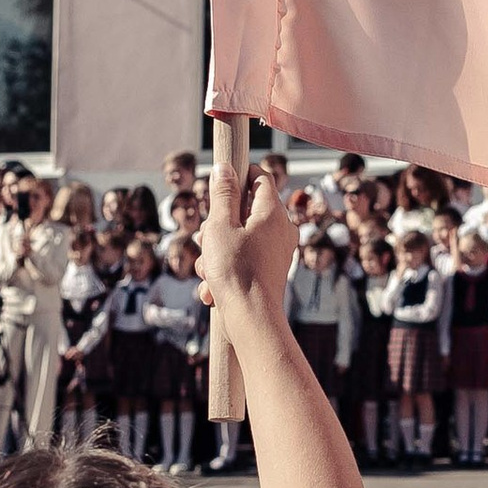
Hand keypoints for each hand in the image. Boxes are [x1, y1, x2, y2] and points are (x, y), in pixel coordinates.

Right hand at [200, 155, 291, 325]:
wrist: (251, 320)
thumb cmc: (236, 272)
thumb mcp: (220, 226)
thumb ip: (222, 195)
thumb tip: (224, 167)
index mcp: (273, 212)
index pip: (259, 177)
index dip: (236, 177)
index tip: (217, 189)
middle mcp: (281, 229)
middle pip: (244, 211)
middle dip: (218, 226)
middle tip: (206, 241)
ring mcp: (277, 251)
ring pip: (238, 238)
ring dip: (217, 253)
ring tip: (209, 272)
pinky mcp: (270, 270)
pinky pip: (243, 260)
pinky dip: (226, 271)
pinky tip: (213, 290)